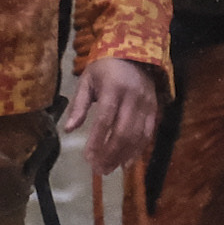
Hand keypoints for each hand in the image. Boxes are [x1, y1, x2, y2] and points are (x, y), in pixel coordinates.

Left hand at [64, 57, 161, 175]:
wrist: (135, 54)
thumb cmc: (104, 68)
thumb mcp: (87, 81)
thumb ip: (78, 105)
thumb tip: (68, 129)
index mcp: (114, 89)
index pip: (105, 119)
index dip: (97, 140)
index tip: (88, 158)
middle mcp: (133, 98)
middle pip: (123, 132)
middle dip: (111, 154)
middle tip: (99, 170)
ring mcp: (146, 105)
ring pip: (137, 136)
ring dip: (123, 156)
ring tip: (109, 170)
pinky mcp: (155, 110)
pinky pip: (148, 134)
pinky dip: (138, 151)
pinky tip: (127, 163)